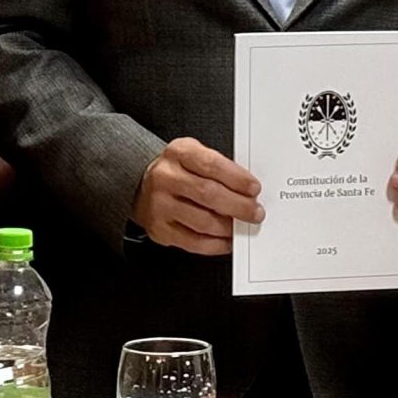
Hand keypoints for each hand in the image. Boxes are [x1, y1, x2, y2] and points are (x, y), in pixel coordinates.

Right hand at [132, 139, 262, 254]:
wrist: (141, 184)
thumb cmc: (177, 170)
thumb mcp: (194, 154)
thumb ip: (219, 167)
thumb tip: (248, 190)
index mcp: (178, 153)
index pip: (212, 165)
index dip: (237, 179)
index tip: (254, 188)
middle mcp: (166, 177)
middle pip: (209, 194)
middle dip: (238, 206)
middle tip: (255, 212)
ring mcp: (160, 205)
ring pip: (203, 221)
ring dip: (229, 227)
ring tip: (241, 225)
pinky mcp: (160, 229)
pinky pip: (194, 242)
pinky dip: (216, 244)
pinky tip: (226, 240)